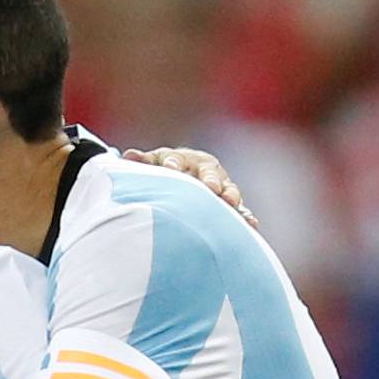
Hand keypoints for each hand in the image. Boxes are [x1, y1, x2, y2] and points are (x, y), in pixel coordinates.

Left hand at [123, 146, 260, 228]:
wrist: (188, 171)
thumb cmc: (166, 170)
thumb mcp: (154, 164)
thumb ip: (144, 162)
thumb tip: (128, 155)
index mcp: (182, 160)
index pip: (176, 160)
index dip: (172, 163)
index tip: (170, 167)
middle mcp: (204, 170)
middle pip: (208, 173)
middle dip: (209, 180)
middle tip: (211, 187)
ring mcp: (220, 184)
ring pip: (228, 189)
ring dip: (230, 196)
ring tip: (231, 203)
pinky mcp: (230, 200)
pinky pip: (240, 208)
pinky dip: (244, 214)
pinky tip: (251, 223)